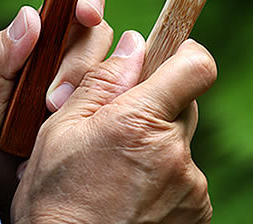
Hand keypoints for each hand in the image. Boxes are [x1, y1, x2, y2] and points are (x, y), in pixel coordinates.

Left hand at [0, 0, 113, 220]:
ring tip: (56, 117)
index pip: (74, 8)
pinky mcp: (109, 118)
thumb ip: (0, 60)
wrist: (10, 199)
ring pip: (115, 67)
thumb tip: (30, 16)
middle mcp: (72, 63)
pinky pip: (126, 104)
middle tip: (51, 98)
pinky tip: (82, 134)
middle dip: (78, 62)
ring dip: (91, 89)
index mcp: (43, 47)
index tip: (87, 15)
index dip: (87, 3)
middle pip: (98, 36)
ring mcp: (95, 91)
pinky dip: (108, 113)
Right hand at [11, 38, 216, 223]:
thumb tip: (134, 44)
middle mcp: (176, 153)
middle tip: (118, 126)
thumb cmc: (56, 199)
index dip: (185, 53)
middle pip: (184, 103)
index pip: (195, 67)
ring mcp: (191, 188)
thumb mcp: (61, 129)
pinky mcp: (197, 215)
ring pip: (179, 141)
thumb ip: (102, 82)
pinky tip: (129, 194)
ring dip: (156, 144)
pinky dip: (162, 178)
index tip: (168, 55)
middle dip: (155, 104)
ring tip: (117, 171)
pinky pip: (184, 177)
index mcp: (140, 121)